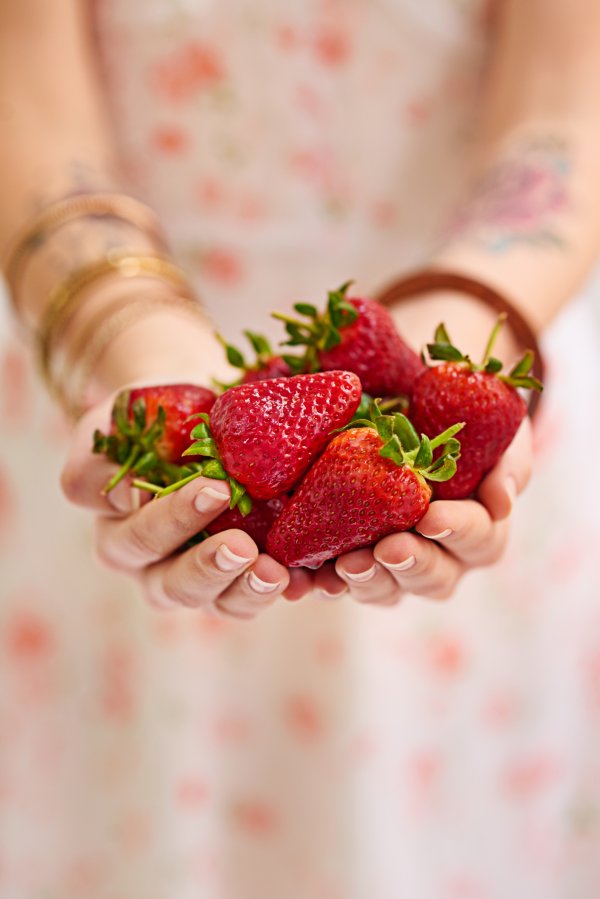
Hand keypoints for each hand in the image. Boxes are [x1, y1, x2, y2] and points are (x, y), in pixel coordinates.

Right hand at [60, 394, 290, 618]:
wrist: (200, 419)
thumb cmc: (153, 419)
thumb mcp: (116, 422)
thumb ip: (102, 457)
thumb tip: (127, 497)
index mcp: (120, 532)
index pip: (137, 536)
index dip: (172, 518)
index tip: (214, 488)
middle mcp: (155, 567)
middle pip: (173, 585)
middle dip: (209, 565)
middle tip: (243, 544)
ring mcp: (200, 580)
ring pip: (216, 603)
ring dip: (245, 590)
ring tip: (275, 573)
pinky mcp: (239, 582)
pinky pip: (255, 598)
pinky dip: (282, 590)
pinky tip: (302, 579)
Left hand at [327, 417, 532, 604]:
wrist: (413, 405)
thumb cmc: (461, 424)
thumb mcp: (493, 429)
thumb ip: (507, 461)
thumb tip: (502, 501)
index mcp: (479, 529)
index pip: (479, 539)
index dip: (458, 530)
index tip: (432, 516)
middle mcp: (440, 556)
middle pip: (434, 578)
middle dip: (411, 564)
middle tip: (388, 549)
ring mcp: (394, 565)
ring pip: (387, 590)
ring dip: (368, 580)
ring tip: (346, 564)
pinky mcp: (353, 561)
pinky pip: (338, 584)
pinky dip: (323, 583)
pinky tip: (309, 579)